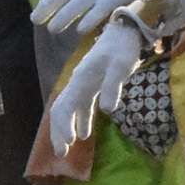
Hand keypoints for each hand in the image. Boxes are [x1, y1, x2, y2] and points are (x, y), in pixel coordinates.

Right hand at [49, 17, 147, 147]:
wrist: (125, 31)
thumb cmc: (123, 47)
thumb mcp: (121, 66)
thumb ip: (112, 87)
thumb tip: (106, 110)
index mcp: (81, 80)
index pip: (64, 106)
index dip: (63, 126)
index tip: (69, 143)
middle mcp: (77, 83)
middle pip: (61, 110)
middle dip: (59, 132)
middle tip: (62, 154)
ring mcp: (83, 84)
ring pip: (69, 109)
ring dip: (68, 128)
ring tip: (69, 148)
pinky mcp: (92, 84)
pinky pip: (81, 105)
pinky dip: (80, 120)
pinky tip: (84, 134)